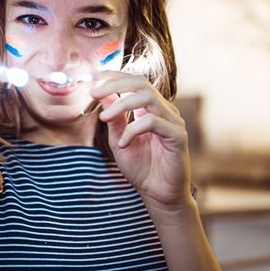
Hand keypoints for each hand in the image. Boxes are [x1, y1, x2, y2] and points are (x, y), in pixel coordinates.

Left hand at [90, 71, 191, 212]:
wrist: (159, 194)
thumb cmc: (141, 168)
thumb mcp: (118, 140)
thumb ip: (113, 118)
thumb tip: (101, 95)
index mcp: (150, 109)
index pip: (134, 82)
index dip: (113, 76)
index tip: (92, 77)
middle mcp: (163, 111)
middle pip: (141, 83)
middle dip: (115, 84)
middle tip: (93, 92)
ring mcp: (173, 121)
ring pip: (148, 98)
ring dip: (121, 104)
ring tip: (103, 118)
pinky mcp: (177, 136)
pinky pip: (153, 121)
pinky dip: (133, 129)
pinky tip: (123, 143)